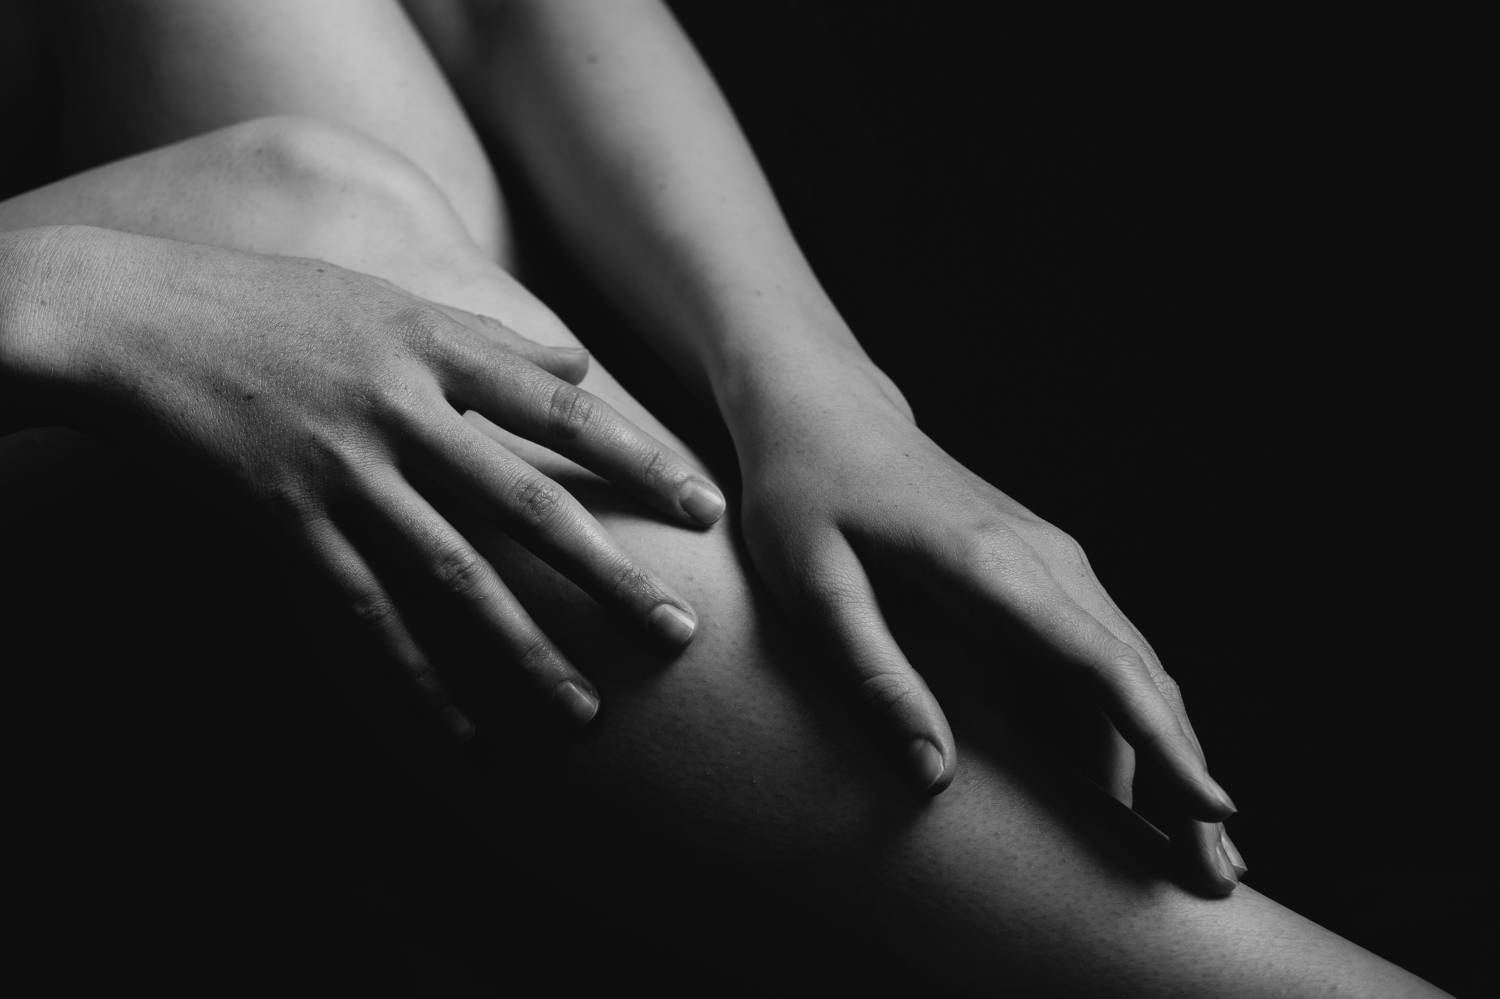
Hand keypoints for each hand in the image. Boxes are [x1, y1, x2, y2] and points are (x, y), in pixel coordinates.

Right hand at [2, 225, 724, 732]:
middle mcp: (399, 413)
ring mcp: (343, 473)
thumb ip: (491, 339)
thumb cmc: (278, 306)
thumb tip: (580, 364)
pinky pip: (362, 615)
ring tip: (586, 710)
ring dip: (525, 650)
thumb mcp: (392, 300)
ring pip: (452, 577)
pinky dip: (413, 676)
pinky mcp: (288, 525)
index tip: (706, 508)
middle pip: (527, 507)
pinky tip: (461, 728)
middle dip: (609, 576)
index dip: (641, 460)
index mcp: (434, 348)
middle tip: (679, 634)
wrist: (143, 323)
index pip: (561, 412)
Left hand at [731, 352, 1243, 892]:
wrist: (826, 411)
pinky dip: (1133, 717)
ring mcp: (1051, 557)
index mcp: (990, 567)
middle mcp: (1044, 559)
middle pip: (1140, 677)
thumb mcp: (815, 586)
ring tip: (1195, 845)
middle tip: (1217, 872)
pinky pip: (1103, 651)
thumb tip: (934, 780)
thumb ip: (876, 677)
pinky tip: (1138, 776)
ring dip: (1169, 752)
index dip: (1160, 742)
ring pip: (1134, 666)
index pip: (1100, 665)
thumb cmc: (807, 494)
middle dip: (1185, 774)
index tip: (1213, 808)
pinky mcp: (1041, 566)